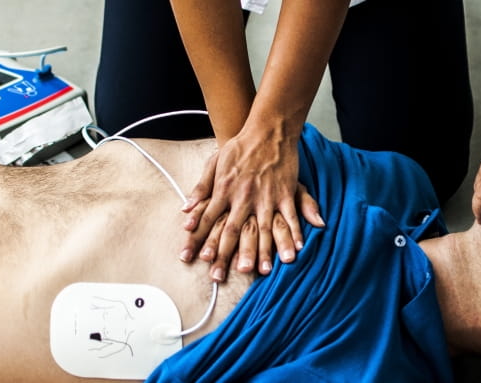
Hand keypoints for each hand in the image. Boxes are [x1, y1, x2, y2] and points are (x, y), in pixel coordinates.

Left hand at [179, 131, 324, 281]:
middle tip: (222, 276)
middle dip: (227, 255)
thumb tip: (185, 210)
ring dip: (262, 251)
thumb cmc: (240, 147)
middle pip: (233, 231)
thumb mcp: (214, 163)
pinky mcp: (285, 193)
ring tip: (262, 271)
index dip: (201, 240)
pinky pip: (290, 217)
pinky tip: (295, 250)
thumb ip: (200, 188)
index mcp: (224, 190)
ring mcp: (266, 197)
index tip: (196, 258)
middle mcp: (244, 197)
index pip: (209, 219)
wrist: (267, 130)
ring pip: (263, 229)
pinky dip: (294, 233)